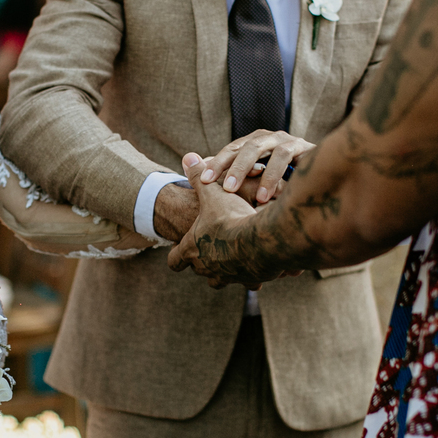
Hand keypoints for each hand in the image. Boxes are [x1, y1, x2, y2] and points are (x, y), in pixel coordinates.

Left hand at [169, 153, 279, 289]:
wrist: (261, 241)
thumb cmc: (232, 217)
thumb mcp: (213, 193)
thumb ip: (200, 177)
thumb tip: (187, 157)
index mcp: (192, 249)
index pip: (175, 260)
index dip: (176, 255)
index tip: (178, 251)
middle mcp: (207, 268)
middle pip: (200, 272)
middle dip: (205, 262)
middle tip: (211, 249)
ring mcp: (228, 277)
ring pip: (223, 280)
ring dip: (228, 271)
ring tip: (237, 257)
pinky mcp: (250, 279)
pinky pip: (251, 280)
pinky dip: (254, 273)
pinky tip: (262, 262)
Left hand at [198, 130, 315, 204]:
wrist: (321, 178)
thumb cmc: (281, 183)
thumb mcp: (254, 180)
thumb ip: (229, 175)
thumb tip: (195, 170)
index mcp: (254, 143)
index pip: (232, 149)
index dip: (217, 163)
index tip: (204, 181)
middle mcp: (270, 138)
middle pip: (247, 146)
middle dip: (233, 166)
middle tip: (224, 188)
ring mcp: (288, 141)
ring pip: (267, 149)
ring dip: (254, 171)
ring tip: (245, 195)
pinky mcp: (305, 148)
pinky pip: (286, 157)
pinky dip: (275, 176)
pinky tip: (268, 196)